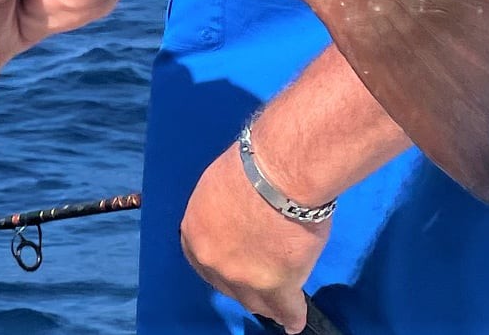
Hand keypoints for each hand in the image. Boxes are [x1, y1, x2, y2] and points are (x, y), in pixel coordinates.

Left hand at [180, 143, 330, 332]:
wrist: (277, 175)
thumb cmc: (249, 168)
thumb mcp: (218, 189)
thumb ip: (222, 213)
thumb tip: (236, 217)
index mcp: (195, 232)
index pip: (203, 262)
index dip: (219, 268)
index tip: (230, 271)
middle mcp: (213, 260)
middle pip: (228, 284)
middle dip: (241, 286)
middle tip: (256, 285)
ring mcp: (243, 277)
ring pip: (255, 300)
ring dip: (266, 303)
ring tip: (275, 308)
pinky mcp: (276, 286)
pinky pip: (286, 309)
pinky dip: (292, 316)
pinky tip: (294, 323)